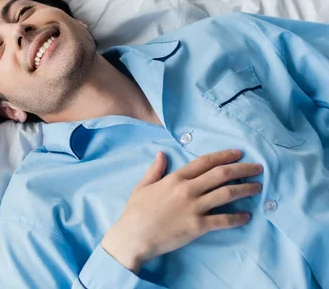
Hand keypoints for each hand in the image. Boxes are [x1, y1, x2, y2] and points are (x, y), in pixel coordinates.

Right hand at [100, 149, 262, 272]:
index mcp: (175, 178)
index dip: (223, 156)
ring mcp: (193, 208)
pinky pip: (223, 220)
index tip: (238, 153)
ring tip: (257, 187)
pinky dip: (238, 218)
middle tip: (258, 167)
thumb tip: (162, 154)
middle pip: (221, 174)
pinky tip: (247, 216)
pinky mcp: (197, 227)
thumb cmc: (135, 212)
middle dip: (242, 169)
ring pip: (226, 194)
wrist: (133, 237)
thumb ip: (155, 170)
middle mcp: (187, 190)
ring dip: (245, 189)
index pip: (204, 162)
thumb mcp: (142, 186)